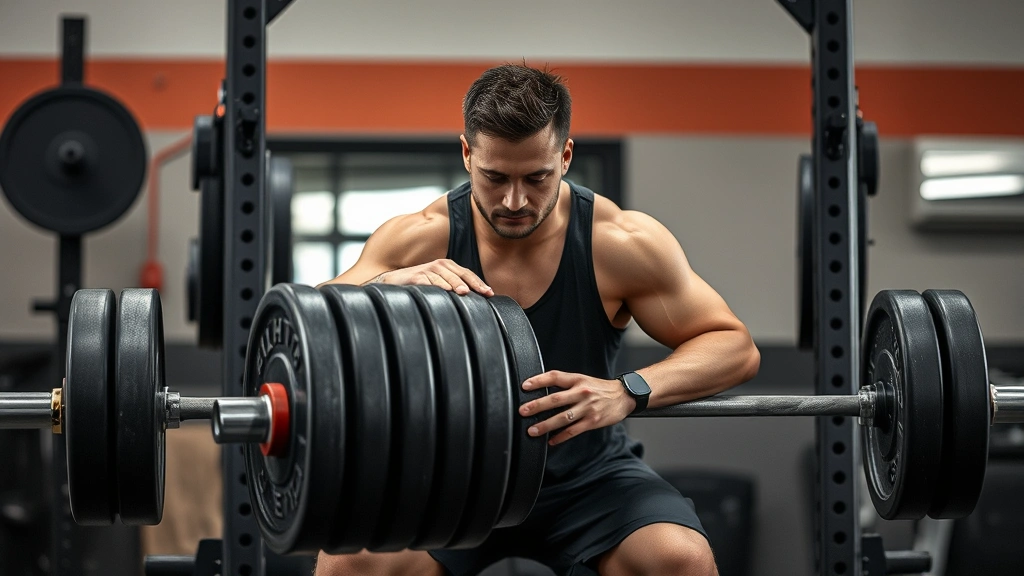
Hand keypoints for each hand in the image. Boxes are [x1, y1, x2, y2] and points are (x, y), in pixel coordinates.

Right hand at [369, 259, 492, 295]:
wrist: (395, 281)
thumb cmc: (422, 284)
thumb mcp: (440, 283)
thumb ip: (455, 287)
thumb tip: (476, 300)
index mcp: (448, 266)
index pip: (468, 274)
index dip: (479, 283)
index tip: (489, 293)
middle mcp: (439, 265)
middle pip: (460, 275)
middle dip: (472, 284)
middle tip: (482, 293)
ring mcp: (427, 269)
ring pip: (446, 277)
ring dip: (456, 284)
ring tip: (464, 292)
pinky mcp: (416, 276)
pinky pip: (429, 281)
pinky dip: (437, 285)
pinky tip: (444, 291)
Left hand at [518, 370, 635, 445]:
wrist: (624, 396)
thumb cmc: (600, 389)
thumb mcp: (583, 380)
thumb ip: (566, 385)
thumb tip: (543, 391)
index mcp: (577, 380)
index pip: (555, 377)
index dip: (539, 380)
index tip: (525, 386)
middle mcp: (582, 392)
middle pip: (556, 398)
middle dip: (537, 405)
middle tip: (523, 411)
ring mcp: (588, 408)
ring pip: (563, 417)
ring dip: (545, 425)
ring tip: (532, 430)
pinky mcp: (593, 421)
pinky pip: (573, 431)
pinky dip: (560, 437)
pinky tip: (551, 440)